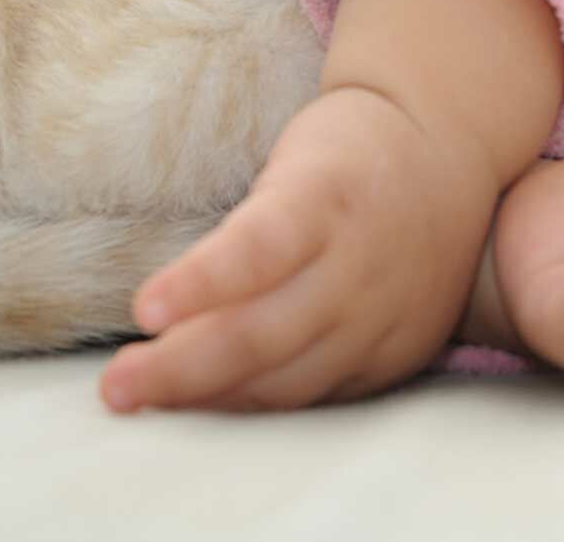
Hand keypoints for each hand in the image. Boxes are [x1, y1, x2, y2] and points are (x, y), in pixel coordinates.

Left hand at [99, 85, 497, 411]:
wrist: (448, 156)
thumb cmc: (344, 157)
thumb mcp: (296, 165)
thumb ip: (247, 238)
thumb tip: (160, 317)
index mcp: (330, 195)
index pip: (262, 247)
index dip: (204, 281)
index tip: (143, 309)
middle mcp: (361, 262)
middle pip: (266, 332)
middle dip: (183, 368)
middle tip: (115, 388)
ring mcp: (384, 315)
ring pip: (289, 379)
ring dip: (209, 399)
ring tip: (142, 400)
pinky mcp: (397, 353)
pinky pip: (319, 397)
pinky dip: (257, 406)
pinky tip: (206, 408)